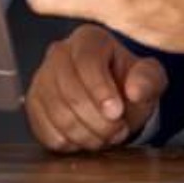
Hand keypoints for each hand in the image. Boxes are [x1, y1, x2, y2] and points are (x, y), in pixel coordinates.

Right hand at [26, 24, 167, 152]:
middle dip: (97, 120)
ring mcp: (42, 79)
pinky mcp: (34, 104)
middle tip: (117, 131)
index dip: (101, 91)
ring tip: (105, 136)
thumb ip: (148, 80)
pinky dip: (69, 143)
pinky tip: (86, 137)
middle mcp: (60, 53)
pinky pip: (45, 130)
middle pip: (70, 92)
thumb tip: (135, 90)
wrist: (113, 98)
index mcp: (89, 39)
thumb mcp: (149, 78)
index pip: (87, 62)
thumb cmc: (129, 83)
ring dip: (86, 134)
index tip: (117, 113)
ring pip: (57, 114)